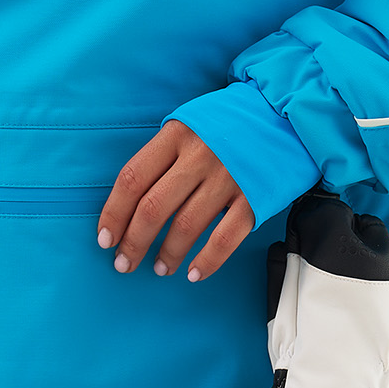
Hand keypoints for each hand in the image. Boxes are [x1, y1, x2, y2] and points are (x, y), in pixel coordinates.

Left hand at [98, 121, 254, 282]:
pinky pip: (225, 237)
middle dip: (134, 242)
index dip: (114, 213)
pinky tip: (195, 273)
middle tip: (125, 263)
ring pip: (186, 226)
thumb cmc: (227, 125)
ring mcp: (229, 177)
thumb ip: (163, 156)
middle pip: (154, 208)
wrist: (282, 114)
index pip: (132, 179)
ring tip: (161, 268)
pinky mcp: (255, 197)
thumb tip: (131, 204)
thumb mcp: (189, 124)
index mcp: (177, 135)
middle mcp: (200, 155)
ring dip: (169, 254)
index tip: (105, 239)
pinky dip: (208, 260)